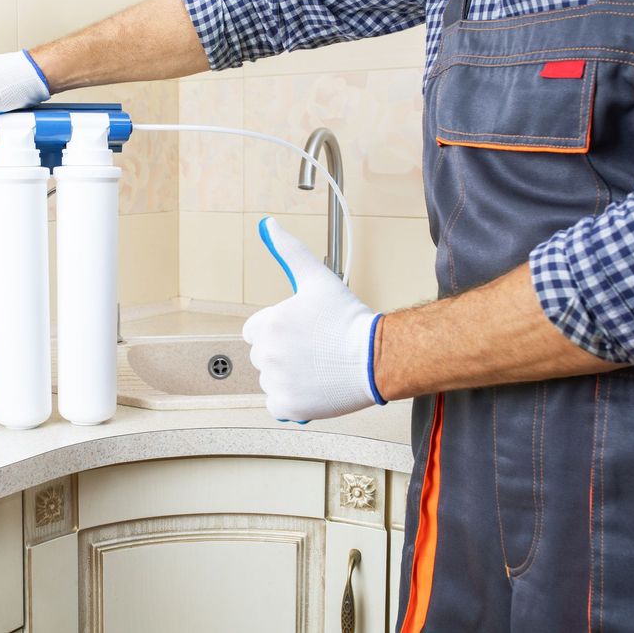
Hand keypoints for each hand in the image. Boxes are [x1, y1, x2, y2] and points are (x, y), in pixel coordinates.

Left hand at [242, 217, 385, 421]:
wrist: (378, 357)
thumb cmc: (349, 320)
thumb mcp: (316, 278)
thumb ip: (288, 251)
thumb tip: (267, 225)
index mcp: (267, 326)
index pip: (255, 331)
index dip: (278, 330)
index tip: (300, 331)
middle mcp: (266, 355)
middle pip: (263, 356)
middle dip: (283, 353)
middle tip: (314, 349)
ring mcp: (276, 383)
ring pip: (271, 380)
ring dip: (288, 376)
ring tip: (318, 367)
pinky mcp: (287, 407)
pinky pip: (278, 405)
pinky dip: (292, 401)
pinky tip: (313, 387)